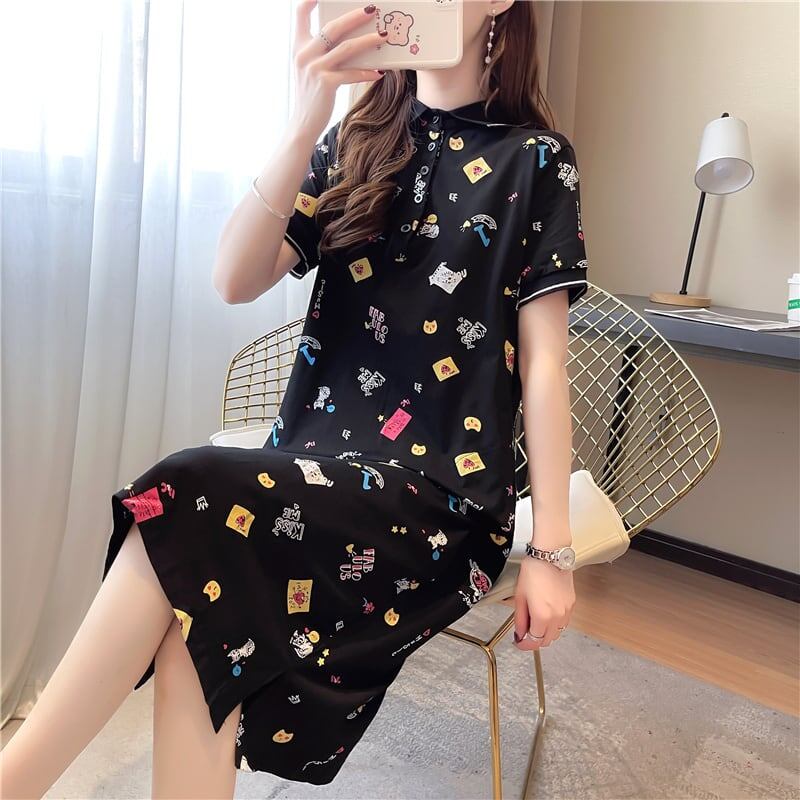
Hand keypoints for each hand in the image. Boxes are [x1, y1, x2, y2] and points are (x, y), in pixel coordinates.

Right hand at [290, 0, 386, 137]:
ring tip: (383, 36)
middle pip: (332, 27)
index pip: (300, 14)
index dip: (310, 0)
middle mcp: (305, 54)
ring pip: (346, 48)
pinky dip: (367, 72)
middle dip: (354, 16)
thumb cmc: (311, 95)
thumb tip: (348, 40)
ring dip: (368, 41)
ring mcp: (315, 69)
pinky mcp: (326, 84)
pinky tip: (380, 72)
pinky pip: (351, 73)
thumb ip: (321, 52)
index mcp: (299, 47)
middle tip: (372, 9)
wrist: (303, 123)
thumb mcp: (310, 69)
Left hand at [512, 556, 574, 649]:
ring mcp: (566, 611)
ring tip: (534, 622)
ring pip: (556, 633)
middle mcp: (557, 616)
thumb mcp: (520, 596)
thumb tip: (520, 633)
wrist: (550, 555)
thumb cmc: (534, 571)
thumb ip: (520, 619)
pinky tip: (546, 615)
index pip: (534, 642)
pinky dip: (554, 624)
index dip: (524, 645)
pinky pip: (563, 622)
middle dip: (534, 640)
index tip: (519, 642)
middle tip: (524, 633)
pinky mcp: (571, 604)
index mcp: (542, 616)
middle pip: (547, 640)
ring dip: (545, 633)